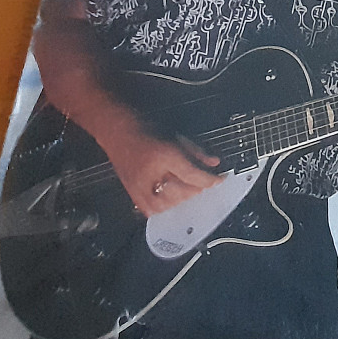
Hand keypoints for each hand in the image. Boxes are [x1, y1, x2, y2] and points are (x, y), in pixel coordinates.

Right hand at [100, 122, 220, 216]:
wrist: (117, 130)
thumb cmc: (145, 128)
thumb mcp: (177, 136)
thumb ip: (198, 153)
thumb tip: (215, 164)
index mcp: (165, 156)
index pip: (193, 176)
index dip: (211, 180)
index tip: (220, 180)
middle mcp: (152, 174)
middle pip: (185, 192)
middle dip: (197, 187)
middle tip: (201, 180)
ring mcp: (140, 187)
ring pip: (171, 204)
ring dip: (183, 197)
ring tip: (185, 186)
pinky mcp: (132, 195)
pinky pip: (154, 210)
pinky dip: (166, 205)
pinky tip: (170, 195)